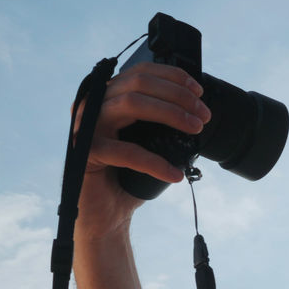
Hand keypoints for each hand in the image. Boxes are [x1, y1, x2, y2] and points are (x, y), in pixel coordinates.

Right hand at [73, 61, 212, 240]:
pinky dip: (155, 163)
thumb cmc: (128, 178)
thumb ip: (159, 121)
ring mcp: (85, 127)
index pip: (140, 72)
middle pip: (138, 84)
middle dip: (177, 96)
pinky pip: (126, 151)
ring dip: (170, 114)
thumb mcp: (147, 143)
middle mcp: (93, 106)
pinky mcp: (85, 153)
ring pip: (131, 104)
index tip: (199, 92)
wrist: (107, 215)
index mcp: (107, 98)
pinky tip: (175, 175)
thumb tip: (196, 110)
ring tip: (195, 130)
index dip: (172, 77)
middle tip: (203, 115)